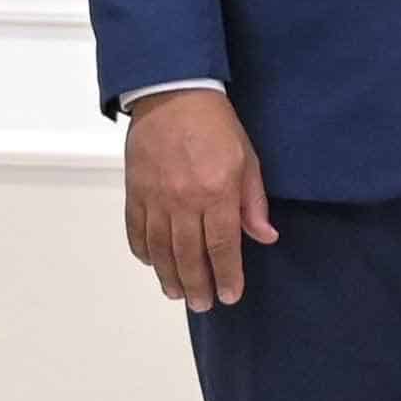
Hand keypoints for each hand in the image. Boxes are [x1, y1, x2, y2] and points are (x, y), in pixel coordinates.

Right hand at [122, 88, 274, 310]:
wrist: (172, 96)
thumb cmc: (217, 127)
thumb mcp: (248, 161)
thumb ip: (253, 203)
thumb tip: (265, 237)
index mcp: (216, 194)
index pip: (222, 246)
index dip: (227, 275)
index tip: (230, 296)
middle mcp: (183, 201)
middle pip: (188, 255)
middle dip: (197, 285)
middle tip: (203, 305)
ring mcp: (155, 198)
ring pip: (160, 248)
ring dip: (169, 275)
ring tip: (177, 294)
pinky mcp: (135, 191)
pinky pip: (136, 229)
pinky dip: (143, 250)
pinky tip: (152, 263)